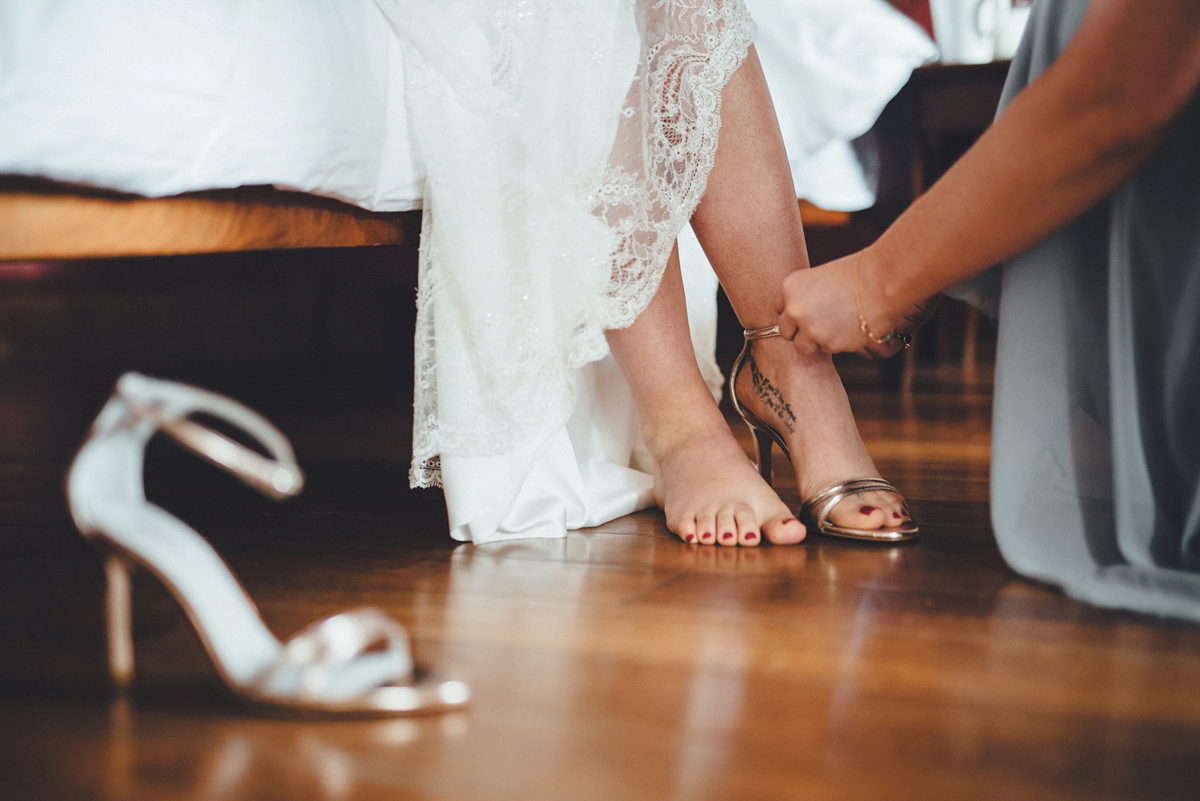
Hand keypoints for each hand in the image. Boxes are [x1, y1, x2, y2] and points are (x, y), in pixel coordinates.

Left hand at [777, 251, 934, 358]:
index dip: (794, 315)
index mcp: (790, 287)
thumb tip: (803, 314)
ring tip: (838, 326)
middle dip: (800, 332)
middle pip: (786, 332)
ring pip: (804, 346)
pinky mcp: (827, 344)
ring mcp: (809, 329)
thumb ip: (807, 297)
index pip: (780, 310)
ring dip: (817, 341)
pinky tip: (850, 328)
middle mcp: (794, 309)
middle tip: (820, 326)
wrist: (880, 283)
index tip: (807, 314)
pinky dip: (837, 343)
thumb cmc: (857, 275)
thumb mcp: (822, 279)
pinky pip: (826, 350)